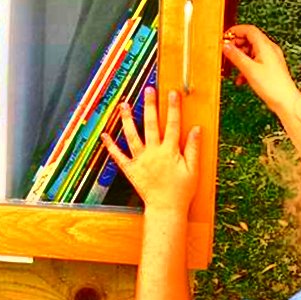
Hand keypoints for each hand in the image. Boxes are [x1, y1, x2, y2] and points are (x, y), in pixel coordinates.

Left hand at [101, 88, 200, 213]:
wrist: (166, 209)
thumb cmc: (181, 191)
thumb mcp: (193, 170)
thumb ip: (193, 148)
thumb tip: (196, 129)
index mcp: (169, 151)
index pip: (172, 124)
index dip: (173, 108)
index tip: (172, 93)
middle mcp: (153, 152)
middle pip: (151, 124)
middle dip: (150, 105)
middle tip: (148, 90)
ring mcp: (140, 160)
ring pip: (132, 135)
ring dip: (127, 119)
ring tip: (124, 104)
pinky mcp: (131, 169)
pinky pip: (118, 156)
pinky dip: (111, 146)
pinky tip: (104, 135)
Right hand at [222, 24, 300, 170]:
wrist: (286, 101)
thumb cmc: (272, 86)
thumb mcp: (249, 69)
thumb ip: (235, 56)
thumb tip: (225, 46)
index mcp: (266, 46)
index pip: (249, 29)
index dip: (235, 31)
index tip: (224, 38)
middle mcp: (269, 49)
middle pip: (249, 39)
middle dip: (236, 45)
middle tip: (226, 52)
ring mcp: (270, 58)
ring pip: (251, 51)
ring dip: (240, 57)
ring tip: (231, 66)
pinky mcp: (270, 68)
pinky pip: (254, 61)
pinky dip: (245, 66)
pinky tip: (240, 79)